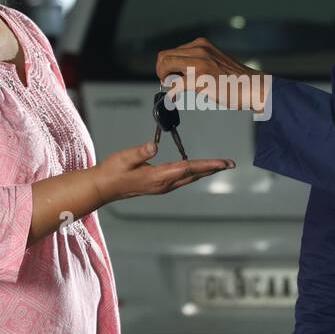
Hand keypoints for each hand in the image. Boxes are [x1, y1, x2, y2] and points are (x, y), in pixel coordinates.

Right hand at [94, 140, 232, 201]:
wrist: (103, 187)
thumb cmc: (112, 171)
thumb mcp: (124, 158)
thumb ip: (140, 152)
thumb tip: (155, 146)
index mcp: (158, 177)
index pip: (188, 168)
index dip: (207, 164)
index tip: (222, 163)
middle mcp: (163, 184)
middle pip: (194, 175)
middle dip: (213, 168)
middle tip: (230, 164)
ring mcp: (162, 187)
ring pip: (189, 178)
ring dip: (205, 171)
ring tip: (220, 166)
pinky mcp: (159, 186)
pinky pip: (182, 180)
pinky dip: (194, 173)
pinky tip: (198, 170)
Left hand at [155, 37, 268, 113]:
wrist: (252, 87)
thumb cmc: (236, 79)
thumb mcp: (214, 61)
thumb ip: (197, 62)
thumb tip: (178, 73)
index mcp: (201, 45)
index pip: (171, 51)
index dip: (165, 65)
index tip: (168, 76)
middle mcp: (199, 50)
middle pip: (164, 56)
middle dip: (160, 71)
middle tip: (166, 82)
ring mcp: (199, 63)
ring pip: (166, 66)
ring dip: (163, 79)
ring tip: (171, 89)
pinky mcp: (201, 79)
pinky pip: (176, 84)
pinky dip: (171, 92)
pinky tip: (172, 98)